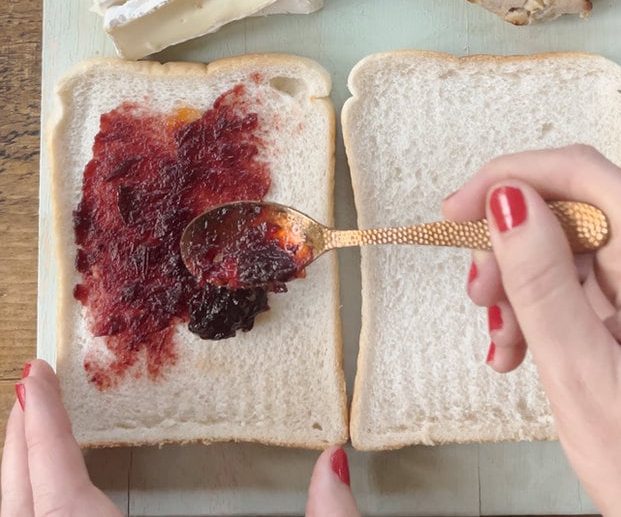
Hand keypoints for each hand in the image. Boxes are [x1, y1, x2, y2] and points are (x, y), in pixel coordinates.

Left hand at [1, 359, 361, 516]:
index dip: (41, 429)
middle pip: (21, 510)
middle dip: (17, 446)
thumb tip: (334, 460)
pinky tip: (47, 499)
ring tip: (27, 434)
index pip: (59, 493)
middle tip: (27, 391)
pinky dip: (30, 510)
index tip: (34, 373)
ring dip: (16, 480)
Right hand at [442, 144, 620, 516]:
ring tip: (500, 338)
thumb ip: (544, 285)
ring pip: (563, 240)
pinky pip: (573, 277)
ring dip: (517, 280)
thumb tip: (505, 200)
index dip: (514, 175)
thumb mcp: (585, 380)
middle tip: (477, 294)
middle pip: (570, 204)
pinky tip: (516, 346)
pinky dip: (534, 304)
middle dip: (509, 240)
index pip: (585, 173)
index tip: (458, 210)